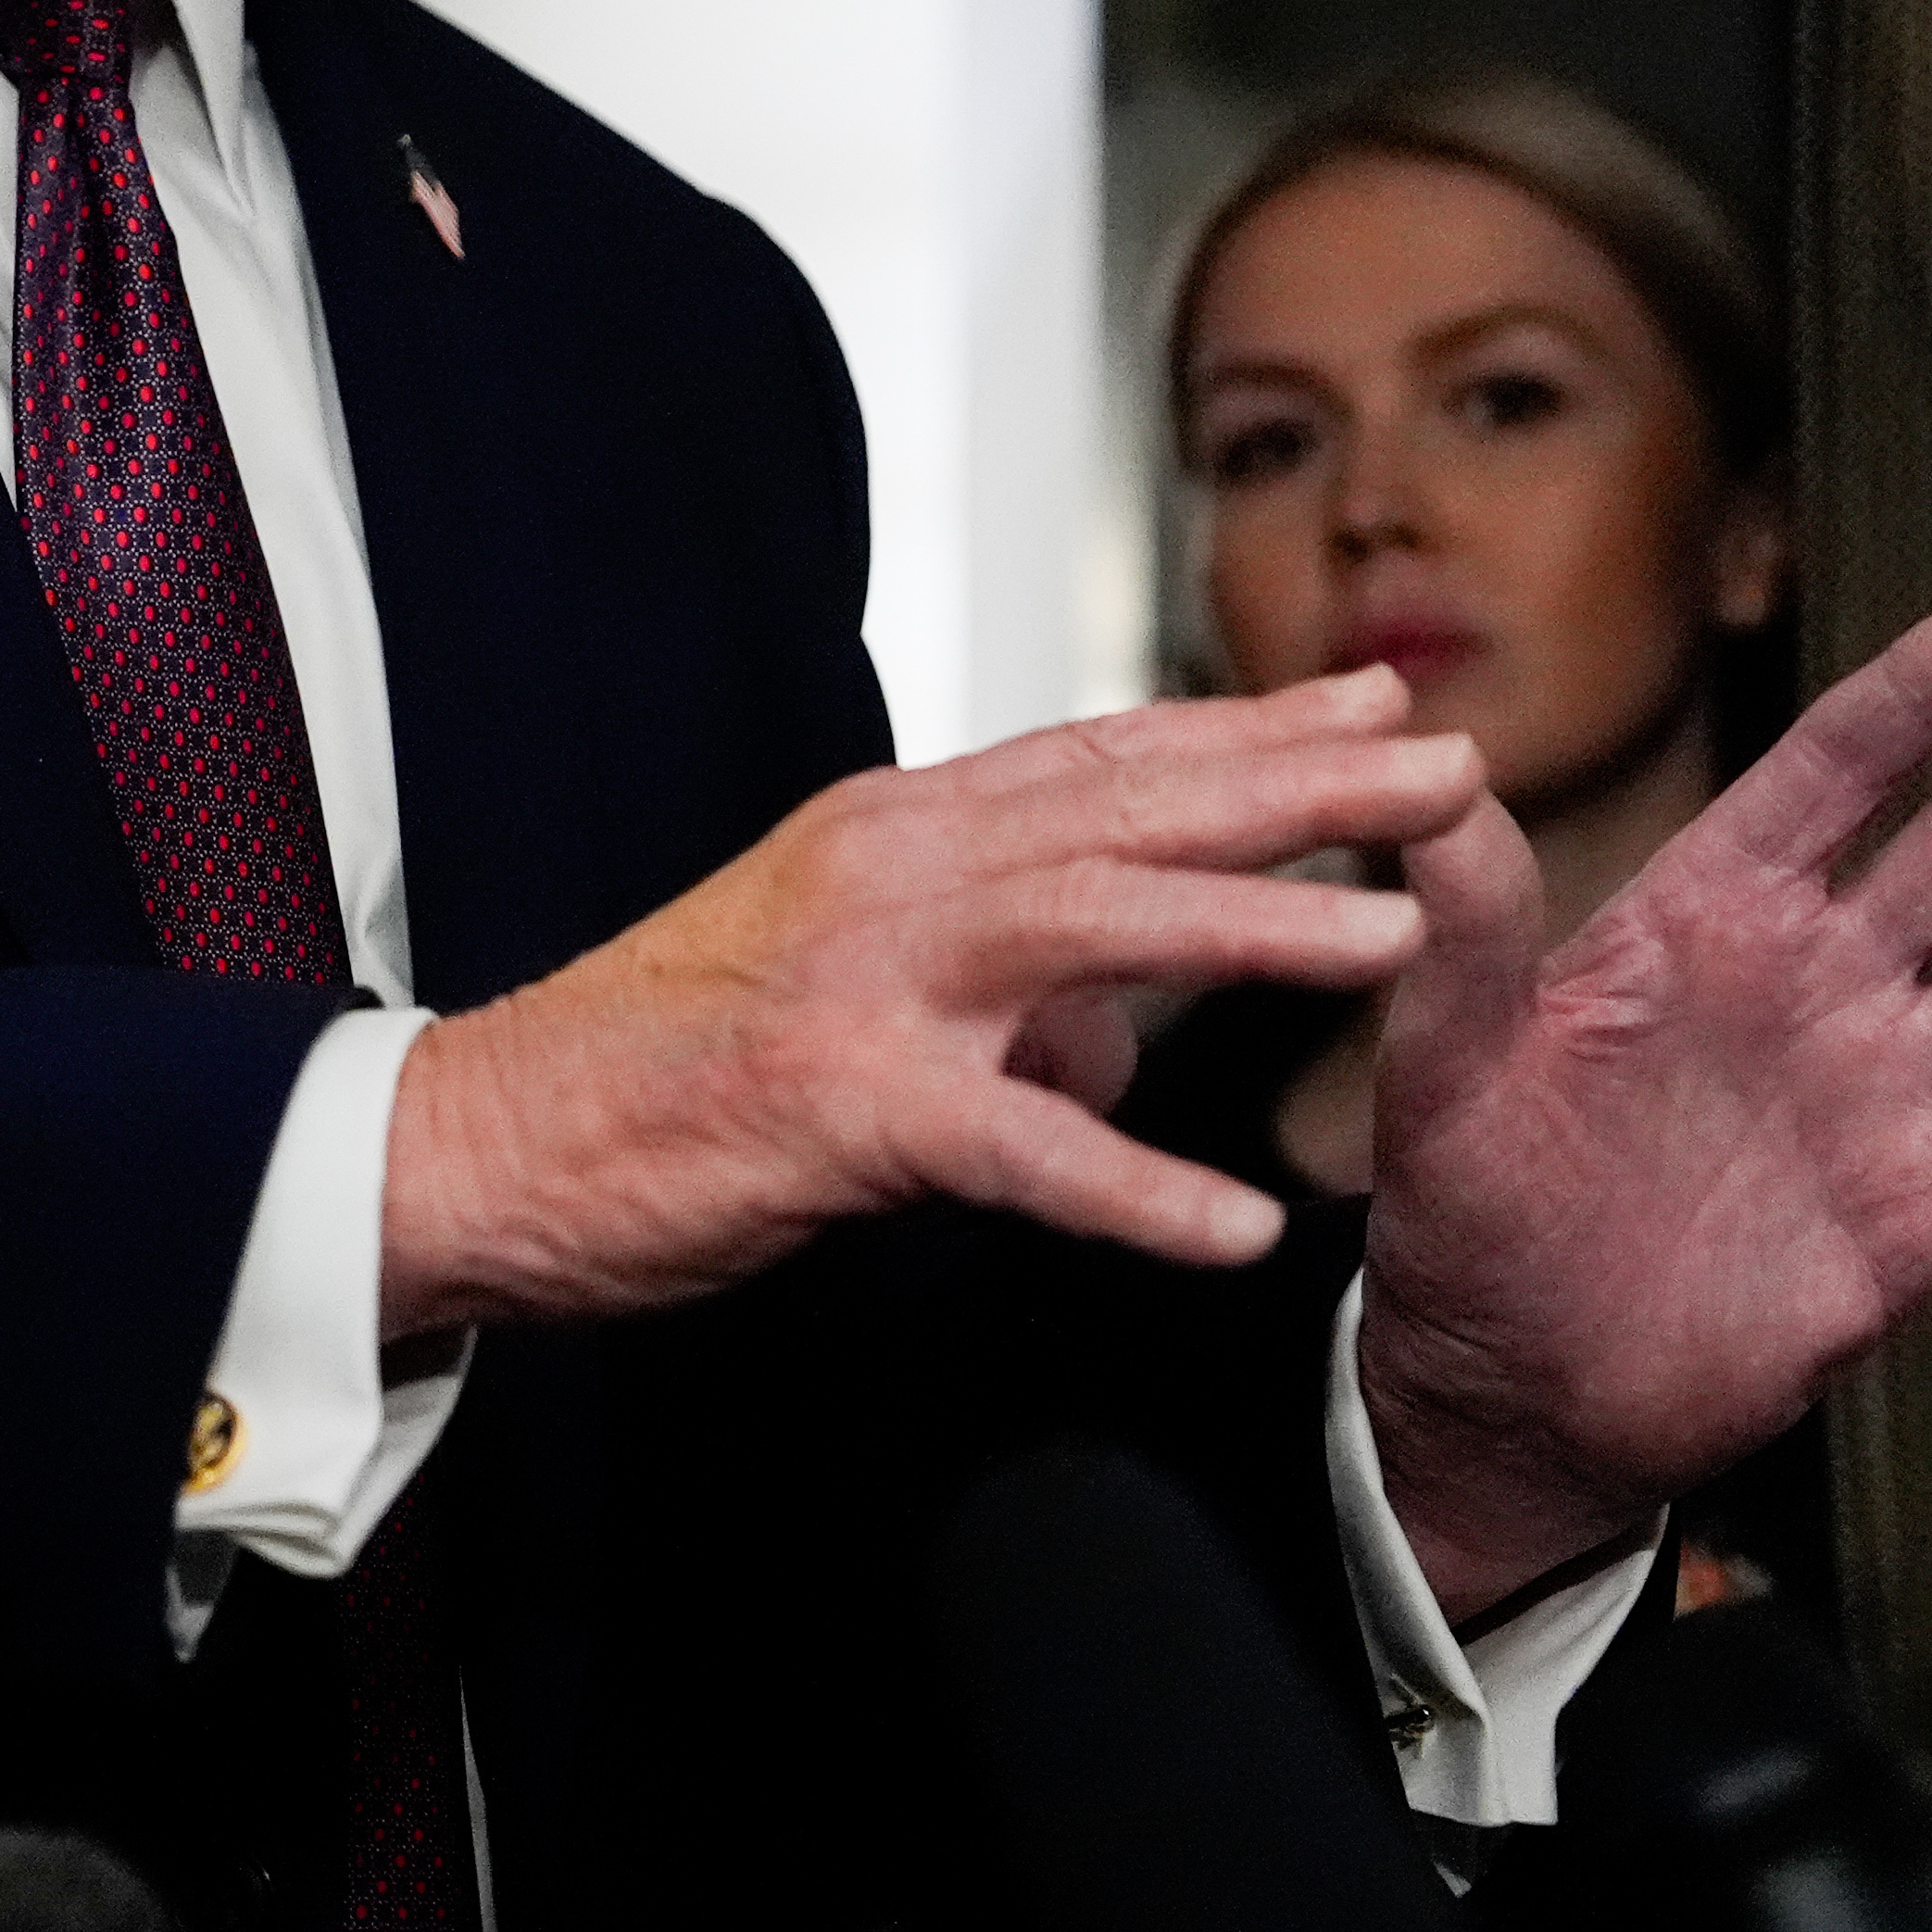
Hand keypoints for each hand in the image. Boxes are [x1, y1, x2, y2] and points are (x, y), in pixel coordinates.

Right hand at [381, 676, 1479, 1331]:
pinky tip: (1236, 1225)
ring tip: (1395, 935)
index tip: (1374, 705)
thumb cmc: (651, 1070)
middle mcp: (881, 875)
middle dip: (1299, 787)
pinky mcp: (835, 1107)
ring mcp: (859, 983)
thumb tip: (1105, 1060)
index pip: (1095, 761)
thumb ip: (990, 1003)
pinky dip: (1132, 1189)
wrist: (482, 1138)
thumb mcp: (837, 989)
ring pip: (1088, 930)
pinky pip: (1013, 1151)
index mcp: (883, 833)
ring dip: (1254, 929)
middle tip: (1450, 766)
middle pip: (1123, 809)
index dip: (1245, 730)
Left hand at [1358, 590, 1931, 1617]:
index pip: (1830, 776)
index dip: (1918, 697)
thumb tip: (1434, 781)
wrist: (1509, 1377)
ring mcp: (1878, 1099)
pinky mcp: (1913, 1222)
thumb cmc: (1467, 1202)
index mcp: (1708, 920)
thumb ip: (1462, 928)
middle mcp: (1815, 987)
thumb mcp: (1441, 1058)